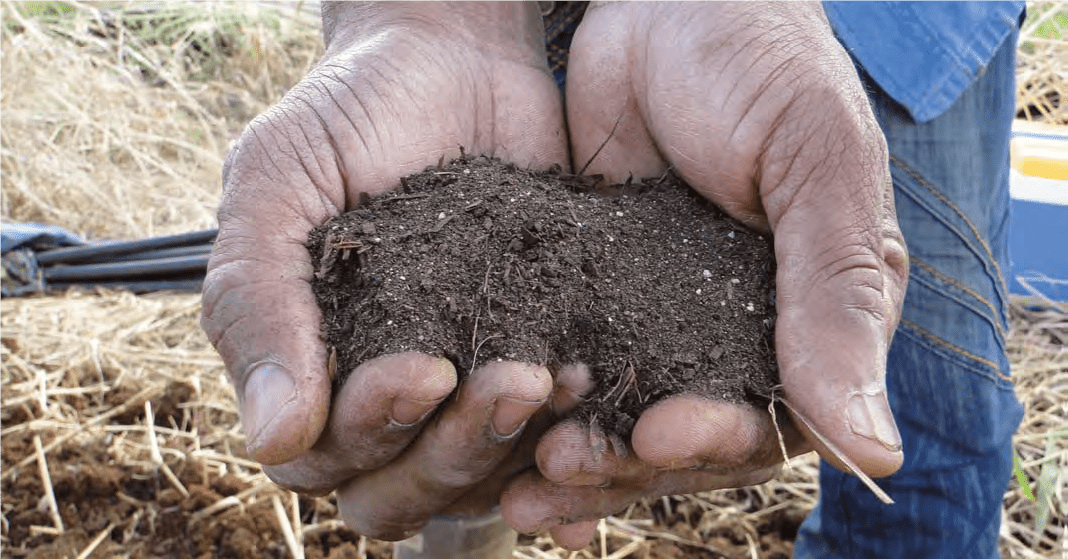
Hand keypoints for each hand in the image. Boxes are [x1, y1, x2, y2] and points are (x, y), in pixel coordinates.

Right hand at [200, 1, 567, 538]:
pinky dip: (567, 444)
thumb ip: (257, 299)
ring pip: (474, 477)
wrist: (455, 58)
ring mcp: (459, 385)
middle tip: (510, 380)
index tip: (423, 365)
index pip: (324, 458)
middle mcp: (380, 394)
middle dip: (452, 449)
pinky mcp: (531, 357)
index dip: (371, 430)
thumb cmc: (351, 114)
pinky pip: (544, 438)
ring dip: (514, 446)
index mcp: (307, 366)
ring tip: (560, 379)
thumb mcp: (278, 182)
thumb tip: (272, 439)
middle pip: (402, 490)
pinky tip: (595, 409)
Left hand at [502, 1, 908, 547]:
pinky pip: (564, 360)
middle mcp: (734, 331)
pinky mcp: (590, 290)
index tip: (660, 437)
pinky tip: (489, 419)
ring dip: (571, 447)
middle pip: (682, 438)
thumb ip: (836, 294)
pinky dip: (533, 400)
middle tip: (560, 465)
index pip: (770, 419)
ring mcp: (657, 314)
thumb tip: (872, 449)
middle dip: (625, 461)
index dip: (716, 443)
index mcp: (812, 316)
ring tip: (514, 476)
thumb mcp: (813, 163)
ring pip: (616, 412)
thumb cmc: (760, 61)